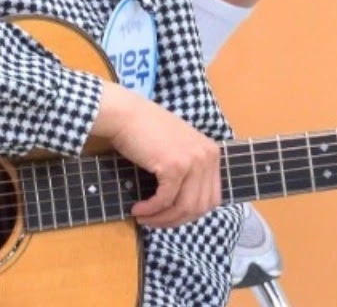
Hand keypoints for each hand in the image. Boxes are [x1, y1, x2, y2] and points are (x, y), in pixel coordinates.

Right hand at [95, 85, 222, 229]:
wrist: (125, 114)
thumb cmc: (144, 129)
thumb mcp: (177, 148)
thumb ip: (188, 169)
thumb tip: (185, 204)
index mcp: (212, 153)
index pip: (211, 197)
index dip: (191, 214)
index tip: (171, 217)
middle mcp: (208, 157)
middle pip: (200, 206)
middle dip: (176, 220)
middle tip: (155, 222)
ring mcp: (193, 161)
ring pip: (184, 206)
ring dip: (163, 219)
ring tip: (145, 219)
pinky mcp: (174, 167)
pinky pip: (165, 199)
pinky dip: (151, 209)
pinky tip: (138, 210)